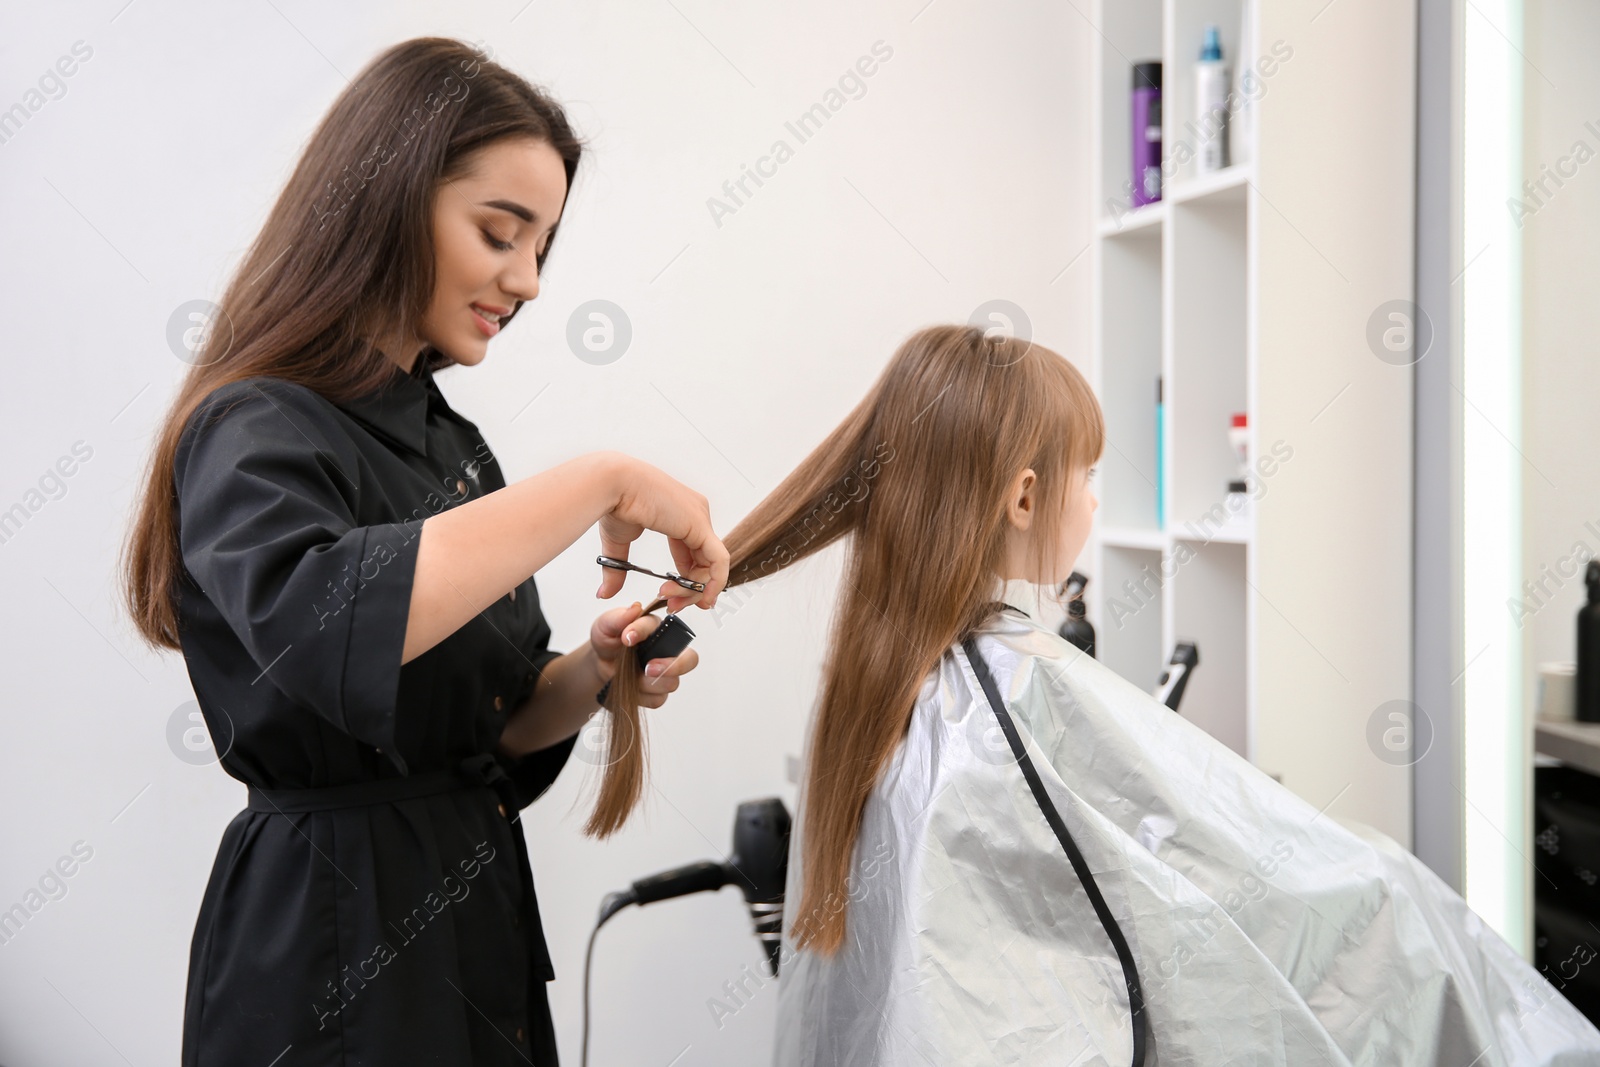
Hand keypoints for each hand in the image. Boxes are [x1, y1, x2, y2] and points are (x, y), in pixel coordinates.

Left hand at [590, 601, 700, 708]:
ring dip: (648, 683)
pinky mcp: (659, 693)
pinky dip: (641, 696)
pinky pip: (657, 699)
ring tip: (629, 677)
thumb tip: (634, 609)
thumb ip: (617, 618)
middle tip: (648, 668)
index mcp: (658, 629)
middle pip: (690, 660)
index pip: (662, 627)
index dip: (644, 632)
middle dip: (672, 667)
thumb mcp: (605, 626)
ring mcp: (666, 673)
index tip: (627, 638)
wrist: (599, 667)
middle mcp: (668, 650)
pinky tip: (629, 688)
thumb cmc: (607, 641)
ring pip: (672, 683)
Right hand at [595, 455, 728, 613]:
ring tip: (673, 601)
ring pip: (713, 564)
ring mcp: (700, 518)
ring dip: (695, 590)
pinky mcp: (700, 525)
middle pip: (705, 560)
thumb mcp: (618, 542)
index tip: (675, 597)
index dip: (687, 578)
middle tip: (674, 606)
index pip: (693, 551)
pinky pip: (719, 560)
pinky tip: (701, 597)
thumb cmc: (614, 500)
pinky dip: (714, 582)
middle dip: (691, 589)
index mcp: (678, 513)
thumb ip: (619, 568)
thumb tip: (605, 592)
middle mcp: (694, 514)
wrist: (612, 484)